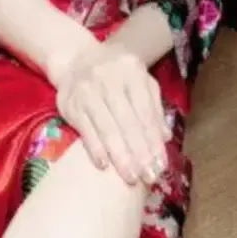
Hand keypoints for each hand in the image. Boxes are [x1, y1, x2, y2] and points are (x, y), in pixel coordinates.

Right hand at [51, 39, 170, 185]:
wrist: (76, 59)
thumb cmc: (115, 75)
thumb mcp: (139, 80)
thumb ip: (153, 106)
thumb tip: (166, 137)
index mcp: (132, 72)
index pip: (146, 112)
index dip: (154, 141)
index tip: (161, 165)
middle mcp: (110, 79)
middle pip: (128, 123)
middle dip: (140, 154)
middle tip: (149, 177)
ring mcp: (88, 92)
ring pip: (108, 129)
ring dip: (121, 157)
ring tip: (131, 177)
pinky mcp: (71, 105)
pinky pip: (86, 131)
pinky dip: (96, 150)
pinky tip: (105, 166)